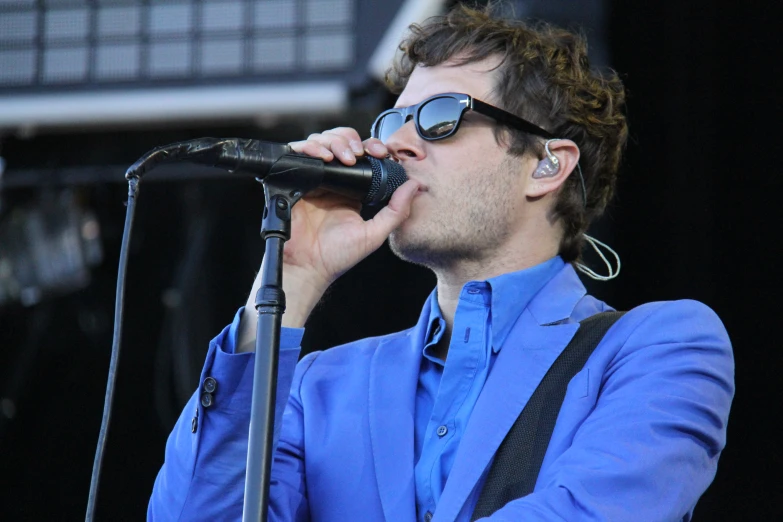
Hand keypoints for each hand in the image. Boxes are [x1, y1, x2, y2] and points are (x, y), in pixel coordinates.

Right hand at [238, 127, 419, 347]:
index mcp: (351, 190)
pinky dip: (311, 148)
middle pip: (339, 141)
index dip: (371, 147)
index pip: (361, 155)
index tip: (380, 152)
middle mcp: (331, 181)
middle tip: (359, 153)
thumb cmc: (337, 256)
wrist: (307, 266)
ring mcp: (312, 179)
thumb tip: (415, 185)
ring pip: (321, 141)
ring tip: (343, 157)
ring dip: (334, 141)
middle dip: (350, 139)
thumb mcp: (375, 233)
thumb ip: (396, 211)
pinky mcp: (294, 180)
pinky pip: (298, 152)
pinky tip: (324, 158)